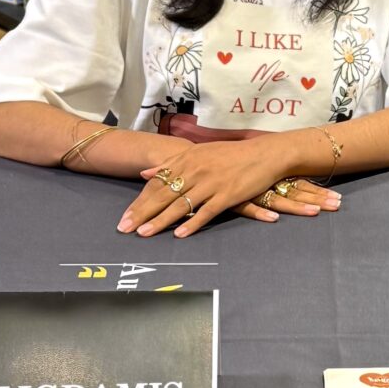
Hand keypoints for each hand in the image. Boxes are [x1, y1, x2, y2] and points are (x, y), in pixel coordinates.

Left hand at [118, 138, 341, 237]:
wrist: (264, 154)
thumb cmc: (231, 155)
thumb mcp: (199, 153)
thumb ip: (171, 163)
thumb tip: (145, 173)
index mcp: (187, 160)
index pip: (157, 184)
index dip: (139, 202)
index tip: (124, 217)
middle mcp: (195, 171)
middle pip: (163, 195)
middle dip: (142, 213)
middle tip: (124, 229)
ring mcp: (211, 183)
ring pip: (180, 205)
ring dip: (160, 221)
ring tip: (144, 234)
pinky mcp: (227, 195)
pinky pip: (205, 212)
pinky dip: (192, 224)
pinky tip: (179, 234)